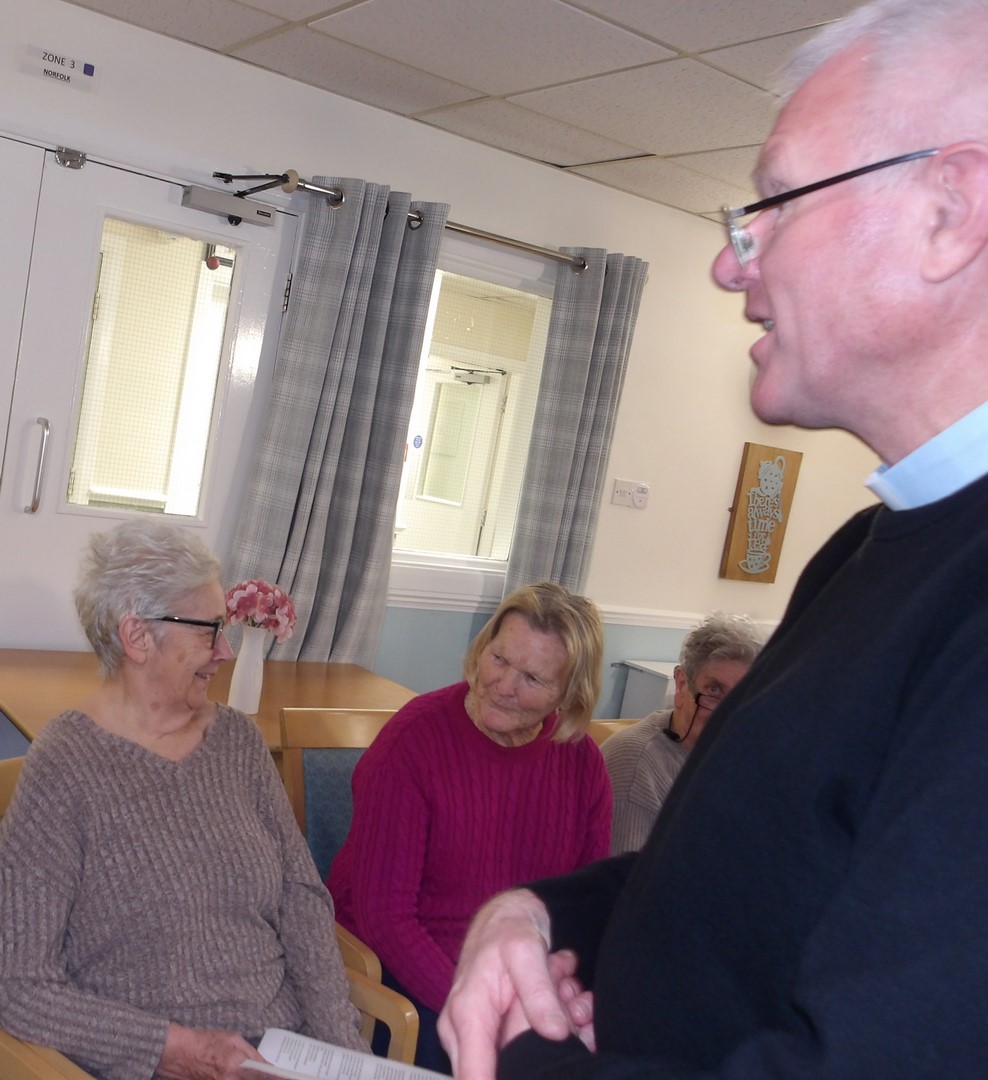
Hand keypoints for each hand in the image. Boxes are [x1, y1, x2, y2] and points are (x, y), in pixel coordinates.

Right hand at [155, 1024, 264, 1079]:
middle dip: (263, 1079)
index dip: (275, 1077)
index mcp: (235, 1064)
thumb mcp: (233, 1039)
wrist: (179, 1053)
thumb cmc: (205, 1042)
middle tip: (274, 1078)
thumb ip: (251, 1053)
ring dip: (253, 1079)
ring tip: (260, 1076)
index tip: (284, 1078)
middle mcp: (228, 1079)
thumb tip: (267, 1065)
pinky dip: (240, 1079)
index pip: (262, 1074)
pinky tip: (245, 1076)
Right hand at [438, 889, 579, 1079]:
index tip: (538, 1073)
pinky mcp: (486, 1038)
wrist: (502, 916)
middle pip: (501, 1074)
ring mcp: (472, 1038)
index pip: (475, 1078)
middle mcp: (461, 1033)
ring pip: (515, 1065)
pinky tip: (562, 1012)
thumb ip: (539, 992)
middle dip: (538, 1061)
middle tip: (571, 1023)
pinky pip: (517, 1054)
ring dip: (547, 1045)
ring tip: (568, 1004)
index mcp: (468, 1014)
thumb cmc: (508, 929)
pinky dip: (545, 1039)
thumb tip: (556, 1033)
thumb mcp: (527, 950)